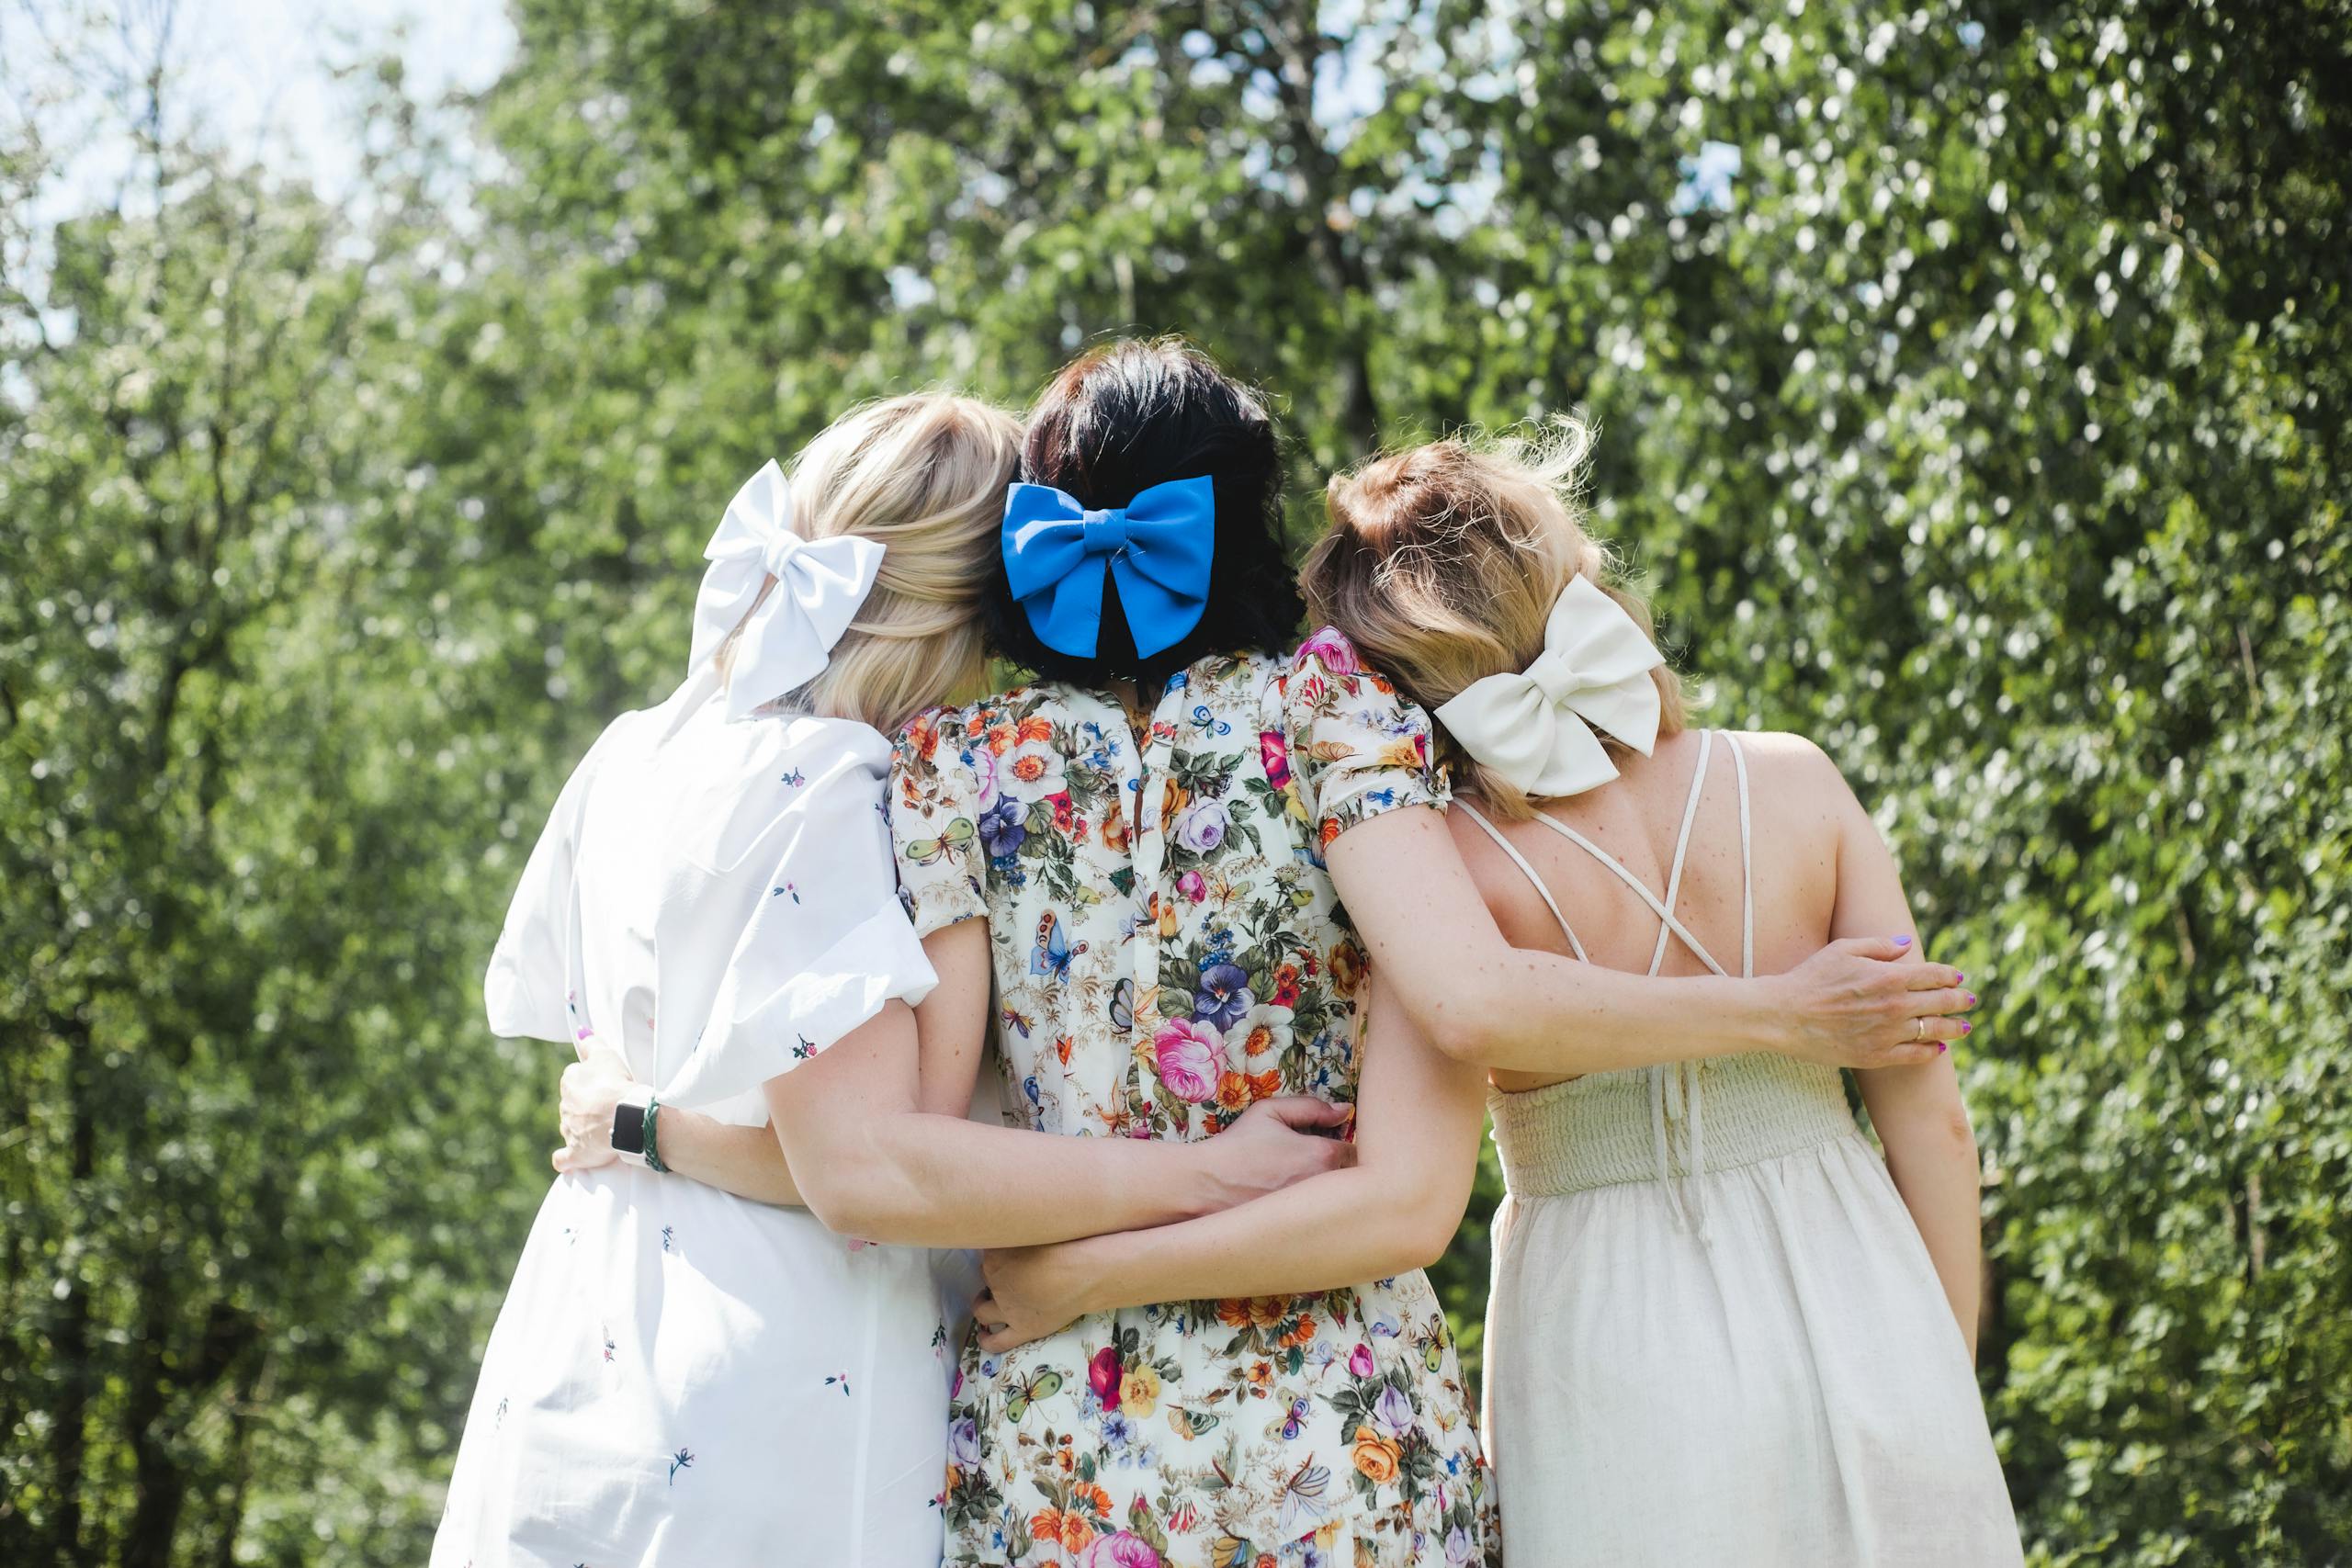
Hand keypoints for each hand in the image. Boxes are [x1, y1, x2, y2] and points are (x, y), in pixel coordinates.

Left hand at [552, 1040, 631, 1173]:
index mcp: (570, 1082)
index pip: (575, 1077)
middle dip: (586, 1105)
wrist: (625, 1116)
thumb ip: (591, 1043)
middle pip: (573, 1103)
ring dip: (581, 1128)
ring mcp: (569, 1130)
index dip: (590, 1081)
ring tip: (602, 1130)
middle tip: (608, 1106)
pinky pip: (564, 1158)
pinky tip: (567, 1159)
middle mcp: (565, 1106)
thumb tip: (580, 1031)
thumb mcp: (606, 1055)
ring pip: (571, 1127)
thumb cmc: (616, 1084)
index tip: (604, 1084)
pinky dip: (565, 1159)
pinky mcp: (576, 1152)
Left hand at [974, 1242, 1098, 1352]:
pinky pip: (997, 1341)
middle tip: (1012, 1269)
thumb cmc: (1065, 1246)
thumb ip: (1017, 1236)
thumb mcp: (1034, 1231)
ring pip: (982, 1309)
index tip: (1009, 1250)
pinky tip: (983, 1335)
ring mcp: (1007, 1309)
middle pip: (986, 1277)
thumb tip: (1012, 1238)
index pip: (987, 1253)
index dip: (998, 1252)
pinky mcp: (1022, 1329)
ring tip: (987, 1299)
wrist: (1083, 1273)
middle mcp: (995, 1283)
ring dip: (982, 1303)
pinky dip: (986, 1340)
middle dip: (994, 1274)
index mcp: (995, 1256)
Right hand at [1199, 1095, 1355, 1209]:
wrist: (1207, 1185)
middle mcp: (1325, 1186)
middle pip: (1353, 1179)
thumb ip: (1311, 1107)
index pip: (1355, 1150)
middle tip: (1314, 1166)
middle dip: (1342, 1171)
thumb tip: (1345, 1110)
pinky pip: (1322, 1222)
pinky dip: (1314, 1215)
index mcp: (1323, 1155)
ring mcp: (1314, 1213)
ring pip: (1339, 1202)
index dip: (1342, 1145)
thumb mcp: (1270, 1112)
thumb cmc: (1238, 1146)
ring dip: (1330, 1194)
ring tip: (1302, 1186)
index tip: (1327, 1144)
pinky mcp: (1302, 1232)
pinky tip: (1294, 1208)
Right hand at [1768, 937, 1977, 1068]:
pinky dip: (1931, 1051)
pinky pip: (1915, 1055)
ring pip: (1934, 1031)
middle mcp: (1895, 1005)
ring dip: (1954, 1028)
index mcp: (1889, 976)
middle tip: (1970, 1000)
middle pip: (1941, 1002)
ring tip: (1964, 1027)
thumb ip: (1879, 946)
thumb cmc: (1811, 978)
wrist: (1785, 1015)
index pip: (1934, 975)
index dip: (1951, 976)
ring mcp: (1888, 1033)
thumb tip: (1907, 944)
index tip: (1958, 977)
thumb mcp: (1843, 950)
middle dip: (1960, 1000)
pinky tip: (1938, 1048)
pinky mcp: (1877, 1055)